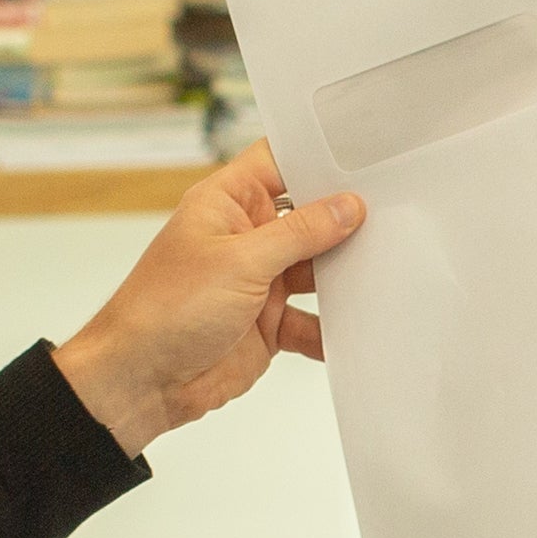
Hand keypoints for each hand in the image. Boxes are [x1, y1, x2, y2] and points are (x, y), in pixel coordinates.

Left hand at [53, 144, 363, 455]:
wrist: (141, 381)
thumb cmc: (165, 309)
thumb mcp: (240, 261)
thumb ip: (299, 233)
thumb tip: (347, 206)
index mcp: (229, 203)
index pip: (280, 162)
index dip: (319, 156)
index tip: (367, 155)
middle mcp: (246, 237)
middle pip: (309, 217)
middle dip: (346, 221)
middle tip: (395, 214)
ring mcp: (259, 281)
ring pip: (317, 270)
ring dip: (344, 276)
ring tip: (387, 271)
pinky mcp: (268, 324)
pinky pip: (312, 320)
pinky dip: (332, 327)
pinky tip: (360, 327)